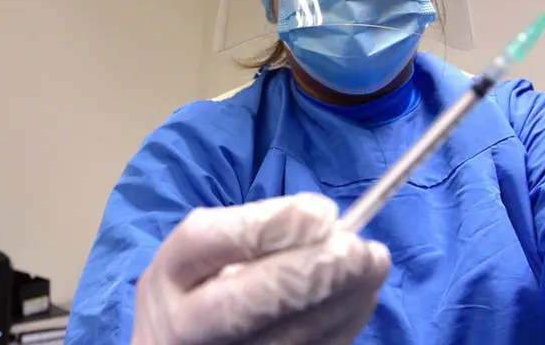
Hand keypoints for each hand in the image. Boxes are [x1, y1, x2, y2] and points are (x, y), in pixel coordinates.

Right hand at [131, 193, 389, 344]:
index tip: (324, 212)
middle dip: (314, 272)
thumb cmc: (203, 285)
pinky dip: (345, 323)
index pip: (211, 242)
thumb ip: (256, 228)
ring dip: (344, 298)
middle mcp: (186, 326)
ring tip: (374, 265)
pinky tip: (363, 295)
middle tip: (359, 250)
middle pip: (248, 302)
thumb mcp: (209, 249)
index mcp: (171, 274)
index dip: (272, 227)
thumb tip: (324, 221)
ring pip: (290, 337)